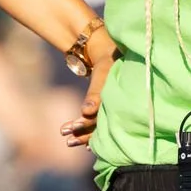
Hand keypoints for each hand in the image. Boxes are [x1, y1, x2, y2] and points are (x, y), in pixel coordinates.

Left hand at [61, 31, 116, 148]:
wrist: (110, 51)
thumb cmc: (108, 61)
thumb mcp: (102, 73)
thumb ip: (95, 93)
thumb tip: (86, 111)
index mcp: (124, 102)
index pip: (106, 119)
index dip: (90, 124)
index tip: (74, 125)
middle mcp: (121, 108)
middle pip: (102, 126)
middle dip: (84, 132)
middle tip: (66, 137)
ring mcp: (115, 110)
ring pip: (99, 127)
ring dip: (83, 133)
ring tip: (66, 140)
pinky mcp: (108, 109)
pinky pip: (97, 124)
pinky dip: (87, 129)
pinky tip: (75, 139)